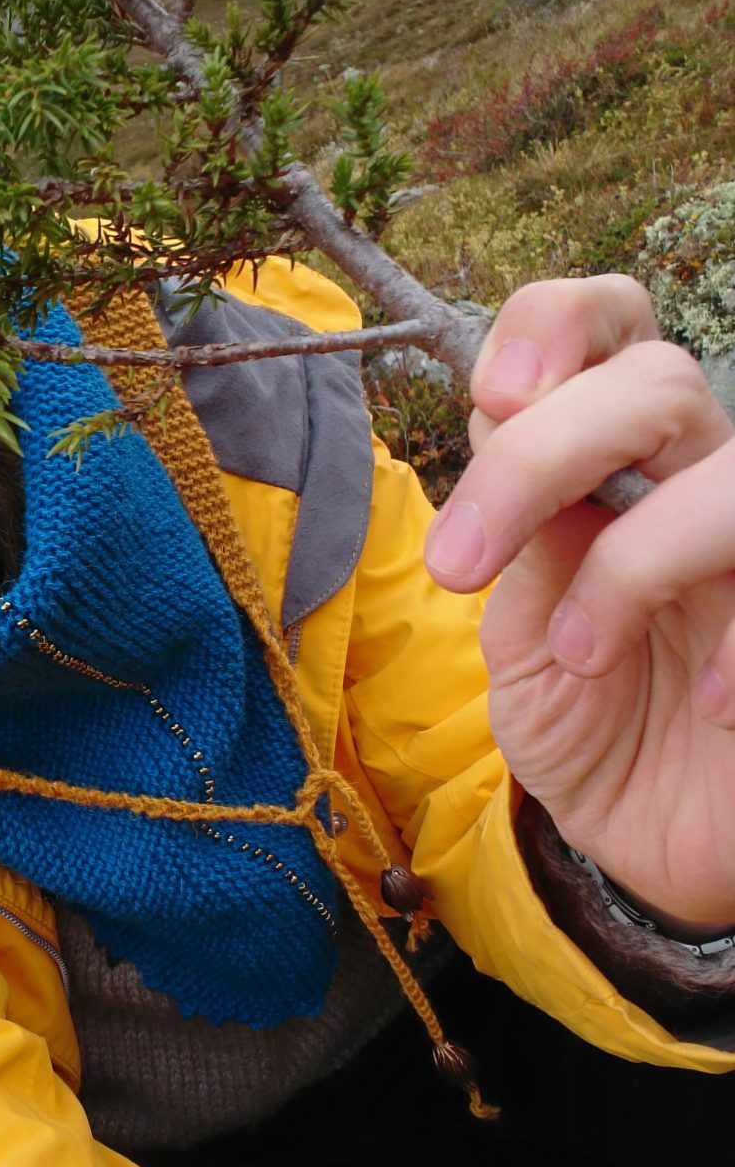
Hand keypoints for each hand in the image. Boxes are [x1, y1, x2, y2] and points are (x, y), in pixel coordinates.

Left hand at [423, 275, 734, 931]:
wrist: (653, 843)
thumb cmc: (585, 729)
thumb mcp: (518, 635)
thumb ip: (517, 537)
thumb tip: (510, 430)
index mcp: (613, 469)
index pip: (609, 329)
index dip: (558, 323)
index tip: (492, 395)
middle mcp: (700, 482)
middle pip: (658, 378)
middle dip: (540, 456)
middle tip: (461, 564)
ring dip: (636, 557)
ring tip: (582, 653)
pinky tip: (706, 709)